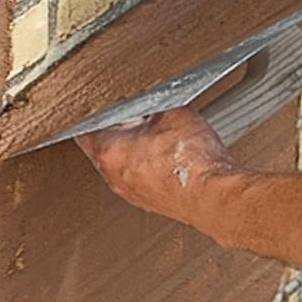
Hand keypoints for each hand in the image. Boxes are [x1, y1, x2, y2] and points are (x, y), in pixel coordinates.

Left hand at [75, 108, 237, 229]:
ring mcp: (131, 193)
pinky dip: (150, 167)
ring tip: (156, 136)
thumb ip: (153, 102)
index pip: (85, 126)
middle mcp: (114, 177)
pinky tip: (169, 157)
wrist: (216, 196)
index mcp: (108, 152)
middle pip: (103, 146)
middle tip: (136, 115)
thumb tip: (151, 99)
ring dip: (134, 150)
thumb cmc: (193, 162)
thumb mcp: (173, 110)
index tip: (105, 103)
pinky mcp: (150, 203)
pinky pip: (141, 178)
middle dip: (118, 129)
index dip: (97, 110)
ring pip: (123, 164)